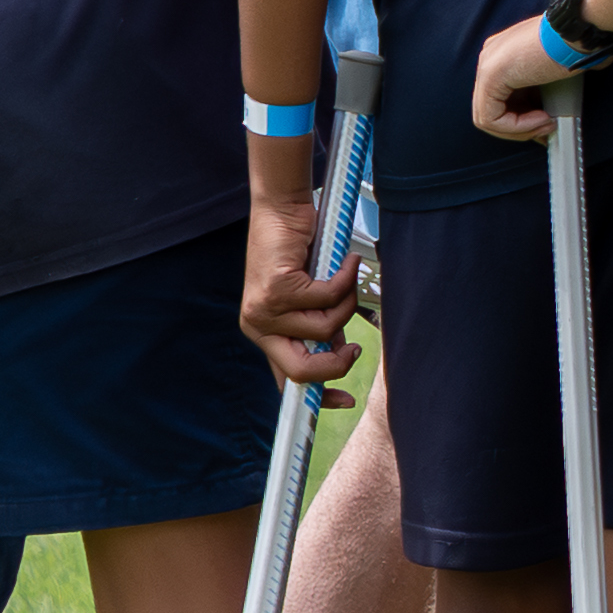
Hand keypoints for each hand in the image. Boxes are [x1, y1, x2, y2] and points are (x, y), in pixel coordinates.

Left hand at [239, 194, 366, 399]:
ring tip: (344, 278)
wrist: (282, 211)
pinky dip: (345, 277)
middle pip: (300, 371)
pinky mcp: (275, 289)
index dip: (317, 396)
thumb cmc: (299, 254)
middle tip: (354, 348)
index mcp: (265, 335)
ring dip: (346, 303)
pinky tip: (345, 261)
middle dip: (335, 364)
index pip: (286, 379)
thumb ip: (321, 329)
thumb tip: (341, 356)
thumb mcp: (311, 302)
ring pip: (324, 329)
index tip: (344, 401)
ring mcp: (263, 310)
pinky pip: (327, 298)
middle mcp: (258, 327)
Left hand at [468, 16, 571, 142]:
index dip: (523, 119)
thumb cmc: (575, 45)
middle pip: (492, 109)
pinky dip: (518, 127)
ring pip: (488, 118)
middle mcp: (490, 57)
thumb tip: (547, 121)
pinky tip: (541, 118)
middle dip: (520, 127)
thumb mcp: (554, 72)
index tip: (548, 122)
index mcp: (503, 53)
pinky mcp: (490, 76)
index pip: (502, 98)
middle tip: (547, 127)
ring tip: (546, 123)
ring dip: (520, 129)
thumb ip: (542, 93)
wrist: (579, 31)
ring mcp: (487, 65)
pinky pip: (492, 118)